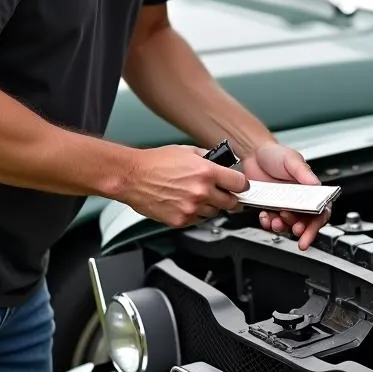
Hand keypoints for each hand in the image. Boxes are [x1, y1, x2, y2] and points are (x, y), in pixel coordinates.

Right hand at [122, 145, 248, 227]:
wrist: (132, 176)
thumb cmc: (156, 162)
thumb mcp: (188, 151)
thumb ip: (210, 158)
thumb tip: (223, 164)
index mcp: (206, 172)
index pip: (240, 184)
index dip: (240, 184)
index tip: (239, 186)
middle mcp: (201, 191)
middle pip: (231, 203)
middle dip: (228, 197)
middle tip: (220, 192)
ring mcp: (191, 208)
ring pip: (215, 213)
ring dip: (210, 206)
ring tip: (195, 195)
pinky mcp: (181, 220)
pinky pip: (198, 220)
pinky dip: (195, 214)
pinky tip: (185, 202)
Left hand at [244, 142, 331, 250]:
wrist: (253, 153)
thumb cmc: (276, 154)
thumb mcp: (292, 159)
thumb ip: (304, 172)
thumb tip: (317, 184)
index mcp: (310, 190)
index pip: (320, 210)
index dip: (317, 223)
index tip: (310, 231)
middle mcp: (299, 200)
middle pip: (306, 222)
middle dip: (301, 230)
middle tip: (295, 229)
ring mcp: (284, 205)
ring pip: (287, 225)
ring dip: (283, 228)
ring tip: (276, 222)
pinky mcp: (270, 208)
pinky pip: (271, 221)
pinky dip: (268, 223)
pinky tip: (265, 217)